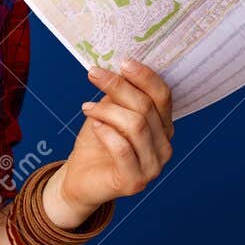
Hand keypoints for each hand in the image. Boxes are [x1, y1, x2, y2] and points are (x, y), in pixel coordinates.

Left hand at [53, 59, 173, 217]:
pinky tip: (94, 125)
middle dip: (119, 87)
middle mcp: (164, 146)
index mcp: (163, 127)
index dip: (145, 77)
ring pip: (136, 125)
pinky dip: (106, 132)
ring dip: (107, 110)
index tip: (122, 62)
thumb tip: (120, 66)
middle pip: (146, 108)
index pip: (163, 96)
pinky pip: (123, 148)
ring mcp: (153, 167)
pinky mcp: (135, 182)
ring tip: (87, 107)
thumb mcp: (109, 112)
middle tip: (94, 74)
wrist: (81, 179)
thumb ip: (120, 94)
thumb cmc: (97, 143)